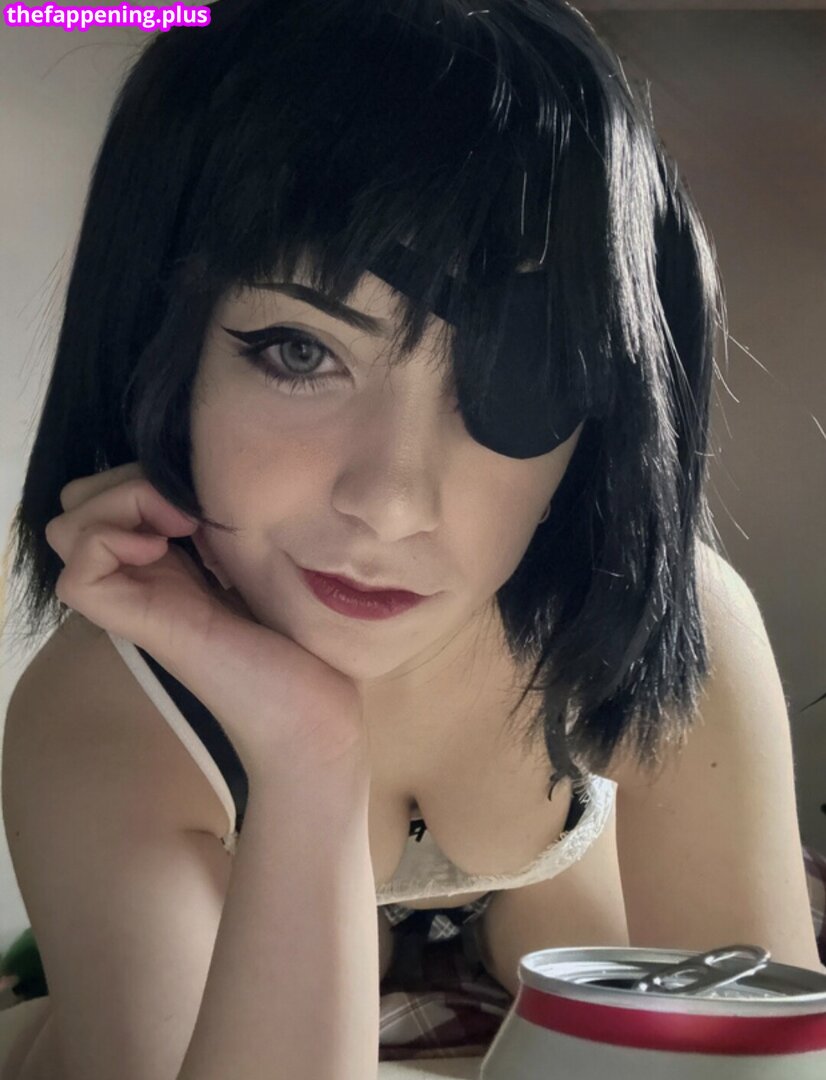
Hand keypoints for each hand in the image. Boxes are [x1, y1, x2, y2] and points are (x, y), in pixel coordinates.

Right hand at [45, 463, 366, 778]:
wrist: (317, 714)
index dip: (141, 473)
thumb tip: (207, 469)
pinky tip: (164, 550)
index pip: (109, 492)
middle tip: (183, 507)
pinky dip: (109, 542)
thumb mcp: (267, 557)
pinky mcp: (143, 627)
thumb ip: (229, 520)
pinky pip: (76, 574)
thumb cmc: (308, 641)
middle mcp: (146, 577)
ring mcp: (140, 602)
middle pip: (77, 505)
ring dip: (116, 504)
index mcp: (173, 559)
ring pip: (65, 529)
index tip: (202, 491)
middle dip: (122, 482)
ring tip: (176, 524)